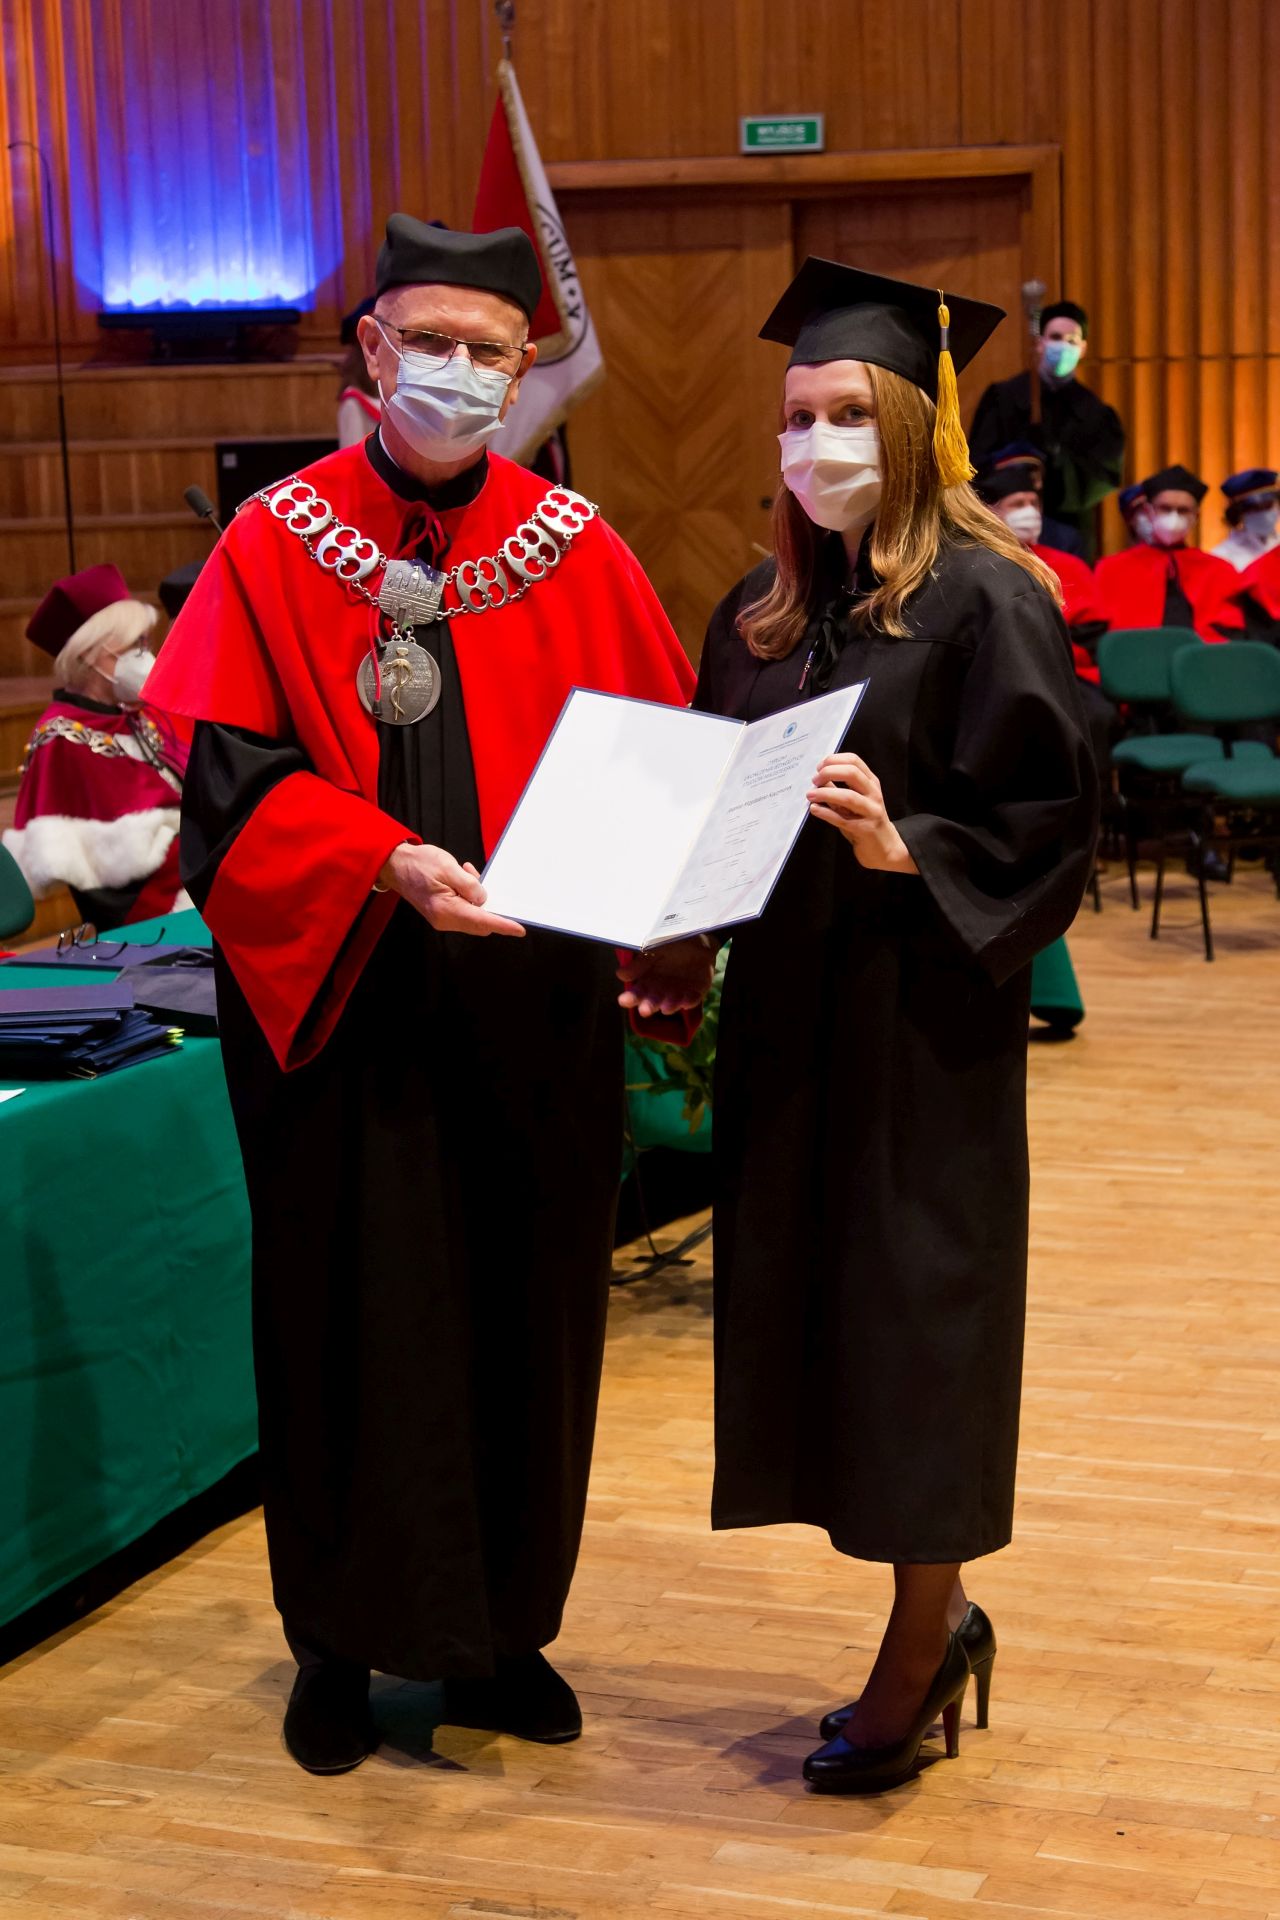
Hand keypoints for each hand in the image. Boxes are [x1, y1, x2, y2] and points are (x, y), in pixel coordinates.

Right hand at [377, 843, 525, 937]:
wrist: (395, 865)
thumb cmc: (419, 864)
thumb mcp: (448, 867)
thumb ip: (469, 884)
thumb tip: (484, 899)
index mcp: (446, 910)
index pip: (482, 921)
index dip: (503, 925)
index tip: (519, 929)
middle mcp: (444, 920)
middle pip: (480, 923)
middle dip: (489, 906)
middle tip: (480, 879)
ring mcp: (442, 919)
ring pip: (473, 916)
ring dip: (477, 898)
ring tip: (466, 874)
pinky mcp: (441, 914)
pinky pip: (464, 910)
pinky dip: (468, 897)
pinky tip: (462, 878)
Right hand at [617, 936, 715, 1017]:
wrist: (696, 938)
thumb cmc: (669, 944)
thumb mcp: (652, 950)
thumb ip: (639, 963)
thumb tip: (620, 975)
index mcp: (648, 982)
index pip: (637, 992)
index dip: (630, 998)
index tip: (623, 1001)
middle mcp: (661, 991)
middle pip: (653, 1001)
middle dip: (649, 1006)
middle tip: (645, 1010)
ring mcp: (678, 993)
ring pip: (672, 1003)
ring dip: (669, 1006)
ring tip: (665, 1008)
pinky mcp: (696, 992)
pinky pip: (693, 999)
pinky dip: (690, 1001)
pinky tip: (686, 1002)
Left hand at [807, 754, 918, 874]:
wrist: (885, 848)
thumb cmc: (865, 821)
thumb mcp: (853, 801)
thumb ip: (837, 788)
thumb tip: (818, 777)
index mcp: (871, 783)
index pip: (854, 761)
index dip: (834, 760)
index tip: (819, 767)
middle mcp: (873, 794)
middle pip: (852, 773)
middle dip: (829, 773)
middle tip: (814, 780)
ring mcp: (871, 811)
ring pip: (848, 796)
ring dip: (826, 793)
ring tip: (810, 795)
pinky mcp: (865, 829)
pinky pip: (842, 819)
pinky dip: (826, 813)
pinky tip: (815, 809)